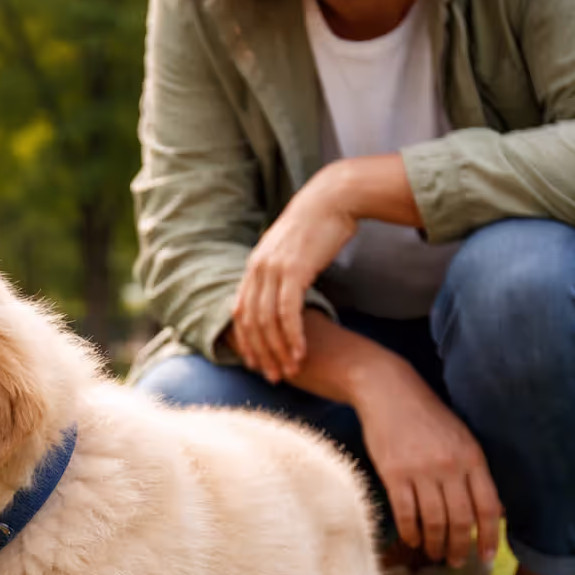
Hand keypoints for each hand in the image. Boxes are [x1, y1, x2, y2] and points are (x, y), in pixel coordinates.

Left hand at [232, 174, 357, 382]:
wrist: (333, 198)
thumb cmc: (318, 225)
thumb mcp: (291, 251)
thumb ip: (281, 272)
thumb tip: (284, 291)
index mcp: (253, 265)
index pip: (241, 312)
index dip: (245, 341)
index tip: (255, 362)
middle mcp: (257, 269)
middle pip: (251, 323)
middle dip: (260, 353)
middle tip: (271, 376)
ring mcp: (272, 270)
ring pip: (267, 322)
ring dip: (278, 350)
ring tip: (288, 371)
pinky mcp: (293, 271)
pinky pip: (288, 313)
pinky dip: (292, 336)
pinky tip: (300, 353)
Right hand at [354, 360, 501, 565]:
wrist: (389, 392)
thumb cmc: (427, 417)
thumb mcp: (461, 439)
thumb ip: (475, 473)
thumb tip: (492, 511)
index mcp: (472, 457)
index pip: (487, 506)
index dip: (489, 535)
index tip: (486, 556)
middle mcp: (450, 466)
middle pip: (460, 518)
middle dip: (459, 546)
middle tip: (456, 562)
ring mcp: (421, 470)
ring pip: (433, 519)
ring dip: (434, 544)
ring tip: (433, 555)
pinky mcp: (393, 473)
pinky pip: (405, 512)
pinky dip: (410, 531)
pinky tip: (413, 540)